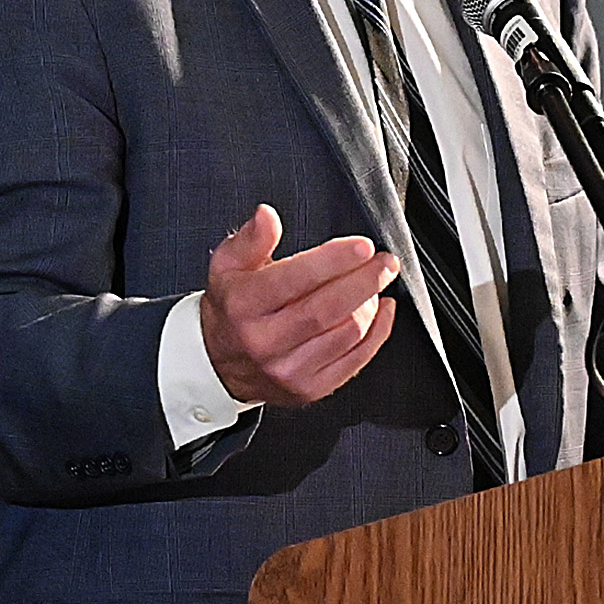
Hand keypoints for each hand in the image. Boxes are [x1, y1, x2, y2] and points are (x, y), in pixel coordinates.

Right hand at [201, 205, 398, 405]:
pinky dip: (378, 331)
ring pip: (347, 333)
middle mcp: (265, 341)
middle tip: (384, 262)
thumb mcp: (228, 267)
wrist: (218, 364)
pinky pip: (357, 359)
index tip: (362, 246)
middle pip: (328, 308)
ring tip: (374, 282)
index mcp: (244, 306)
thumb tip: (266, 216)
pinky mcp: (310, 388)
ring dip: (371, 303)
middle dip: (365, 280)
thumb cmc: (232, 309)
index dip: (334, 261)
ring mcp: (288, 369)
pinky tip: (382, 309)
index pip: (294, 280)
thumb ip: (251, 239)